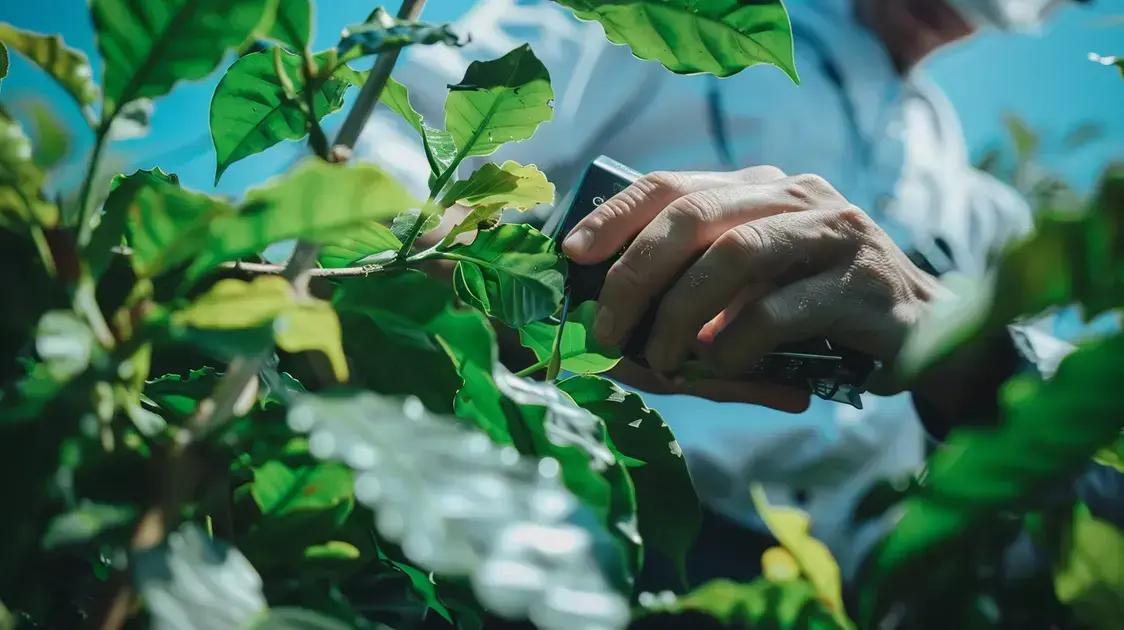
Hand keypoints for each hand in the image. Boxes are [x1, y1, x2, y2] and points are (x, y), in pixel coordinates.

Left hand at [562, 166, 943, 405]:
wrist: (928, 333)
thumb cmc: (818, 315)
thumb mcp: (750, 292)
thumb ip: (694, 293)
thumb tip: (612, 329)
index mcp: (760, 189)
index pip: (673, 183)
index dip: (616, 215)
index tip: (573, 253)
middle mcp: (796, 196)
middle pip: (694, 214)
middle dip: (636, 273)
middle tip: (606, 328)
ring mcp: (834, 233)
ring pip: (736, 254)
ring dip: (679, 312)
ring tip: (659, 360)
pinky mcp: (863, 283)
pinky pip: (780, 310)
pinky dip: (733, 344)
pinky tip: (717, 368)